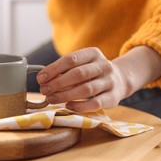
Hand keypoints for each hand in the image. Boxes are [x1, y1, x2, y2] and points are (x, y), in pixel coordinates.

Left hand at [36, 46, 160, 112]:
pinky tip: (68, 106)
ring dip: (65, 95)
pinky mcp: (113, 97)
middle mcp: (103, 65)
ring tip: (51, 99)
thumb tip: (43, 79)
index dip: (53, 69)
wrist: (120, 79)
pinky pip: (95, 103)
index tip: (40, 78)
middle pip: (78, 74)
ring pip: (86, 89)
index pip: (71, 59)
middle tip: (43, 90)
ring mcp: (110, 81)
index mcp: (93, 53)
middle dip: (57, 83)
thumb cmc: (92, 72)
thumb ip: (64, 70)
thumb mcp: (81, 64)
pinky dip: (80, 106)